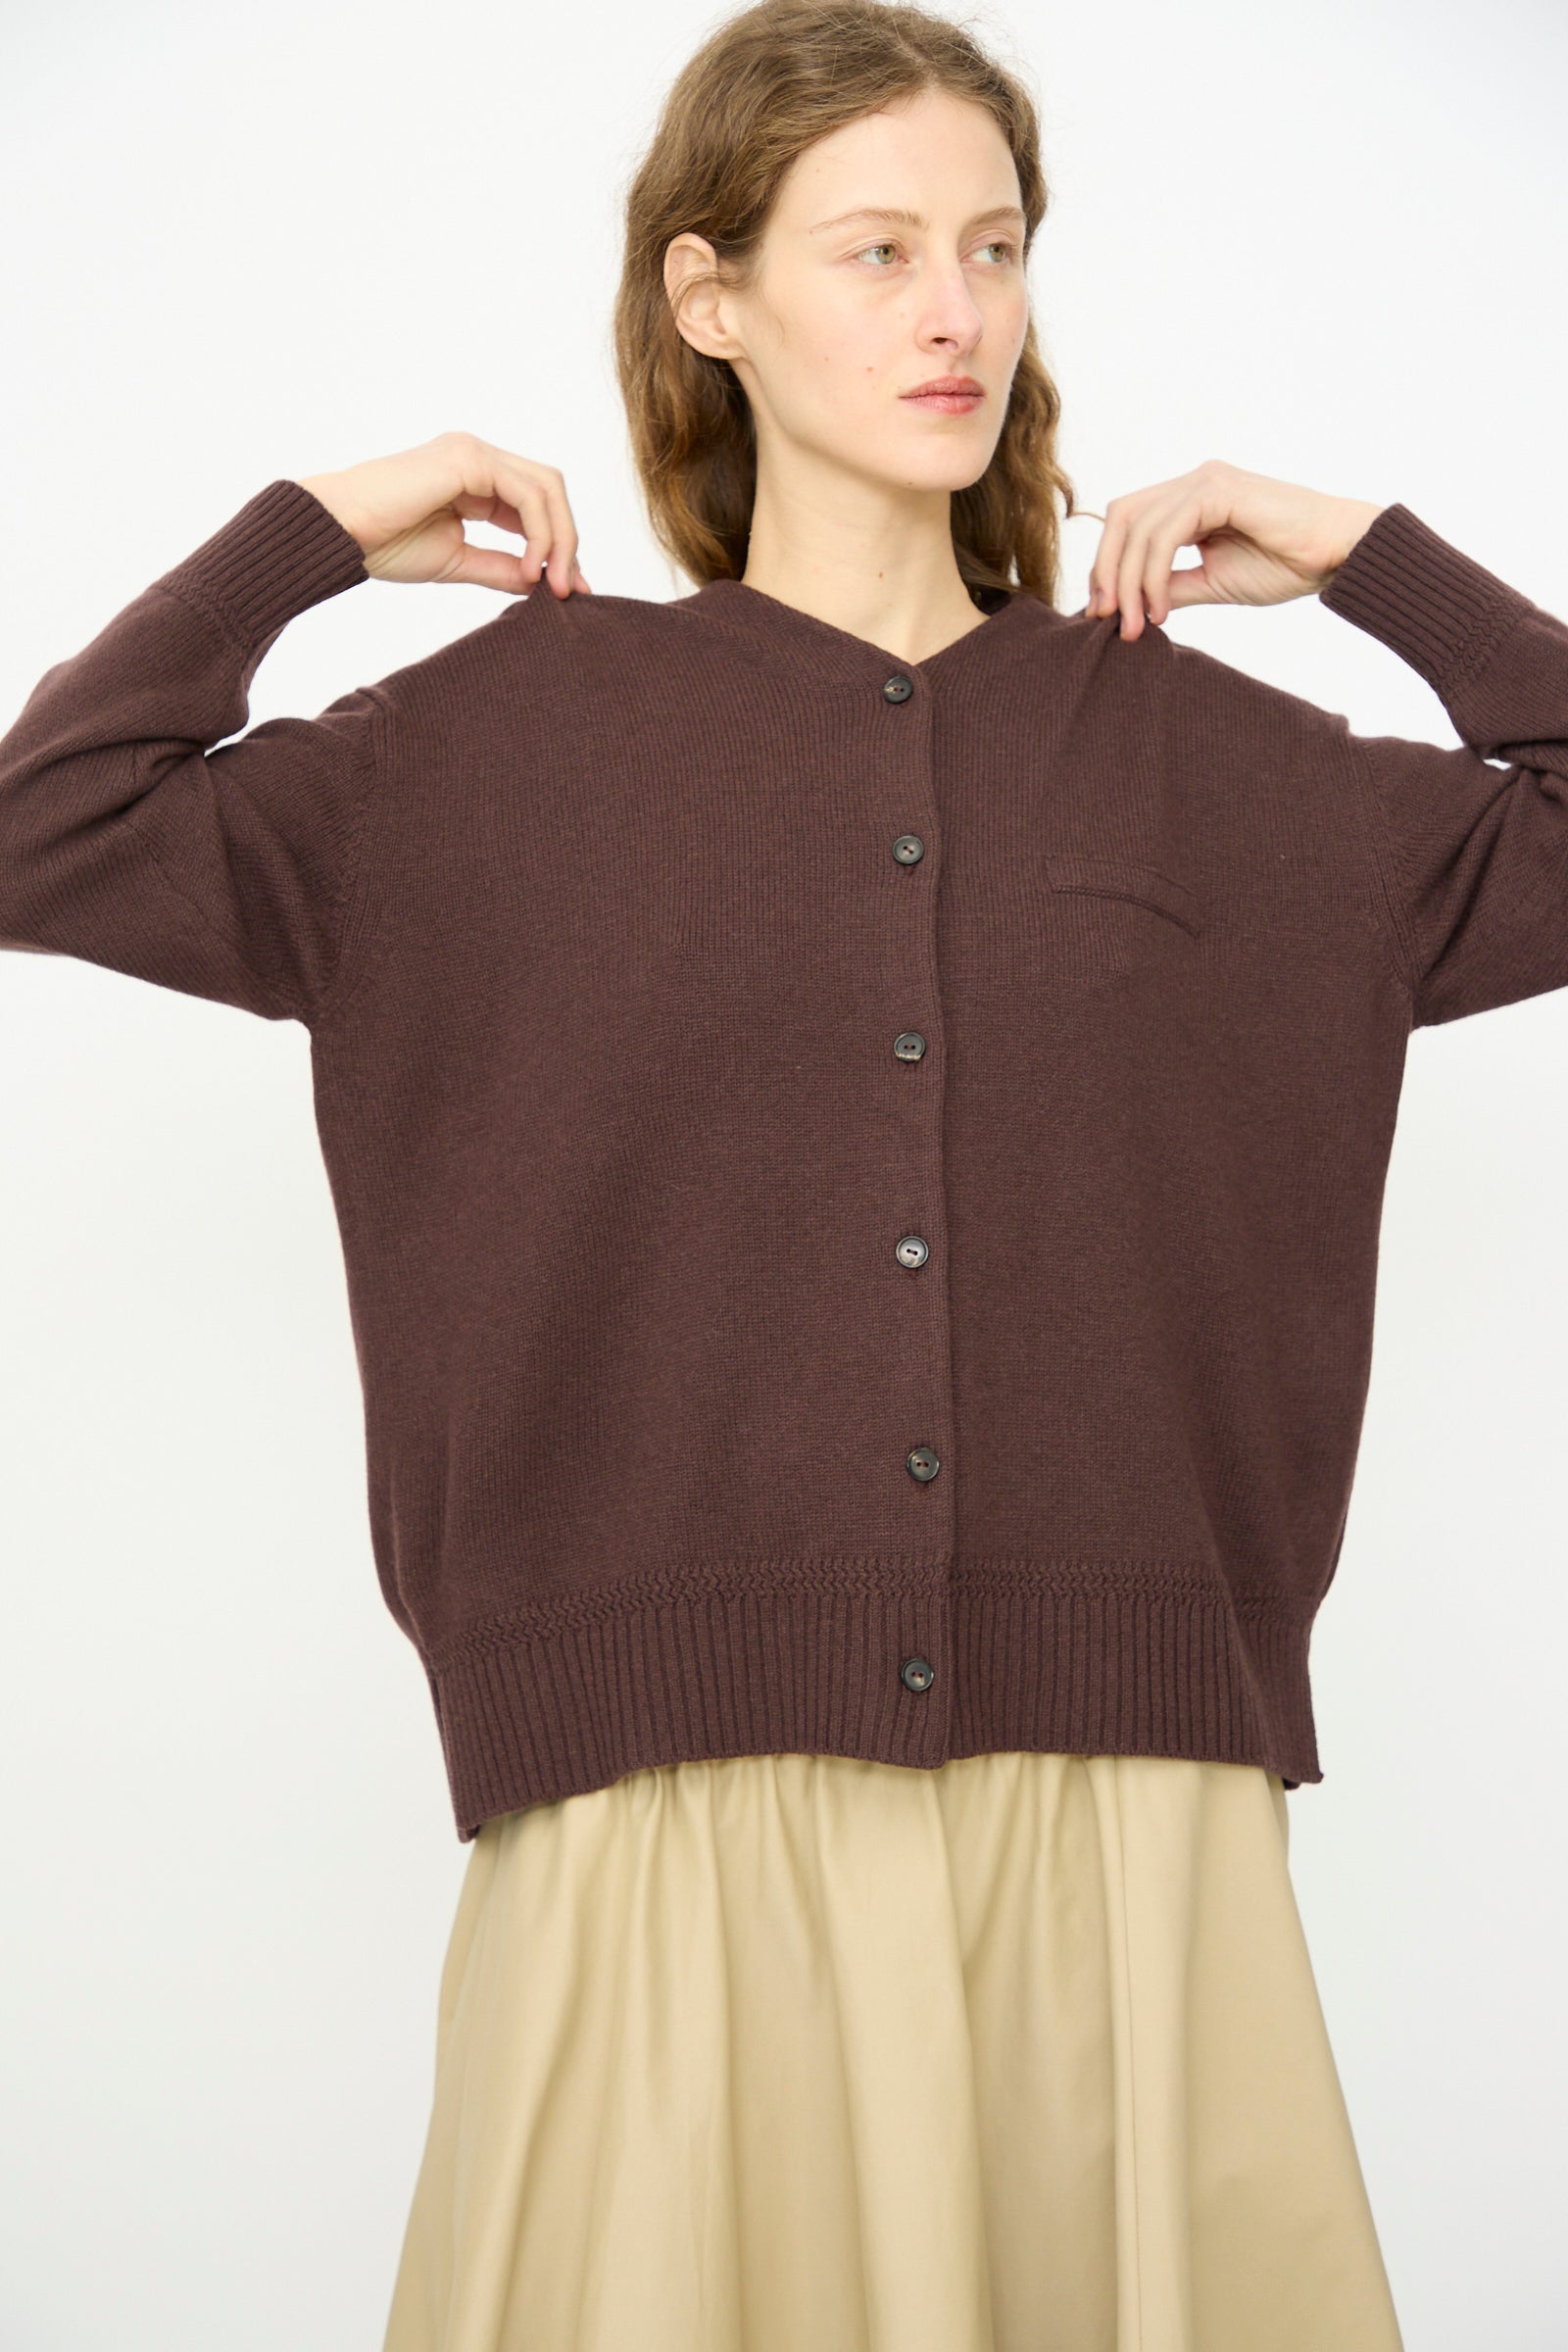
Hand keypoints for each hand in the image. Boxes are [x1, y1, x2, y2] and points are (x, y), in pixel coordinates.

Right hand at [291, 430, 590, 597]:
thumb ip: (501, 568)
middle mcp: (478, 457)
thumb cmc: (383, 543)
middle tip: (568, 590)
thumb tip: (543, 584)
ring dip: (559, 540)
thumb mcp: (456, 561)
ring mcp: (473, 452)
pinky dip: (539, 533)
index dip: (558, 545)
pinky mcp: (469, 458)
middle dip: (567, 540)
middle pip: (550, 489)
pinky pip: (527, 493)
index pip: (535, 504)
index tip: (568, 591)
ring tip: (552, 585)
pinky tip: (531, 569)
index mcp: (473, 478)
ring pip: (547, 488)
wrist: (340, 531)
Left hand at [1083, 459, 1385, 640]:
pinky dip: (1153, 572)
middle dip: (1106, 571)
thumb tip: (1129, 607)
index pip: (1129, 524)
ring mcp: (1204, 482)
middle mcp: (1193, 483)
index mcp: (1189, 501)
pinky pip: (1165, 532)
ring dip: (1128, 581)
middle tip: (1108, 619)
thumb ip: (1171, 587)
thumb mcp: (1213, 582)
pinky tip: (1161, 608)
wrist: (1336, 555)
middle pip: (1122, 518)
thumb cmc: (1286, 565)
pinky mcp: (1218, 490)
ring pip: (1139, 527)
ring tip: (1137, 624)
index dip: (1107, 566)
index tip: (1104, 614)